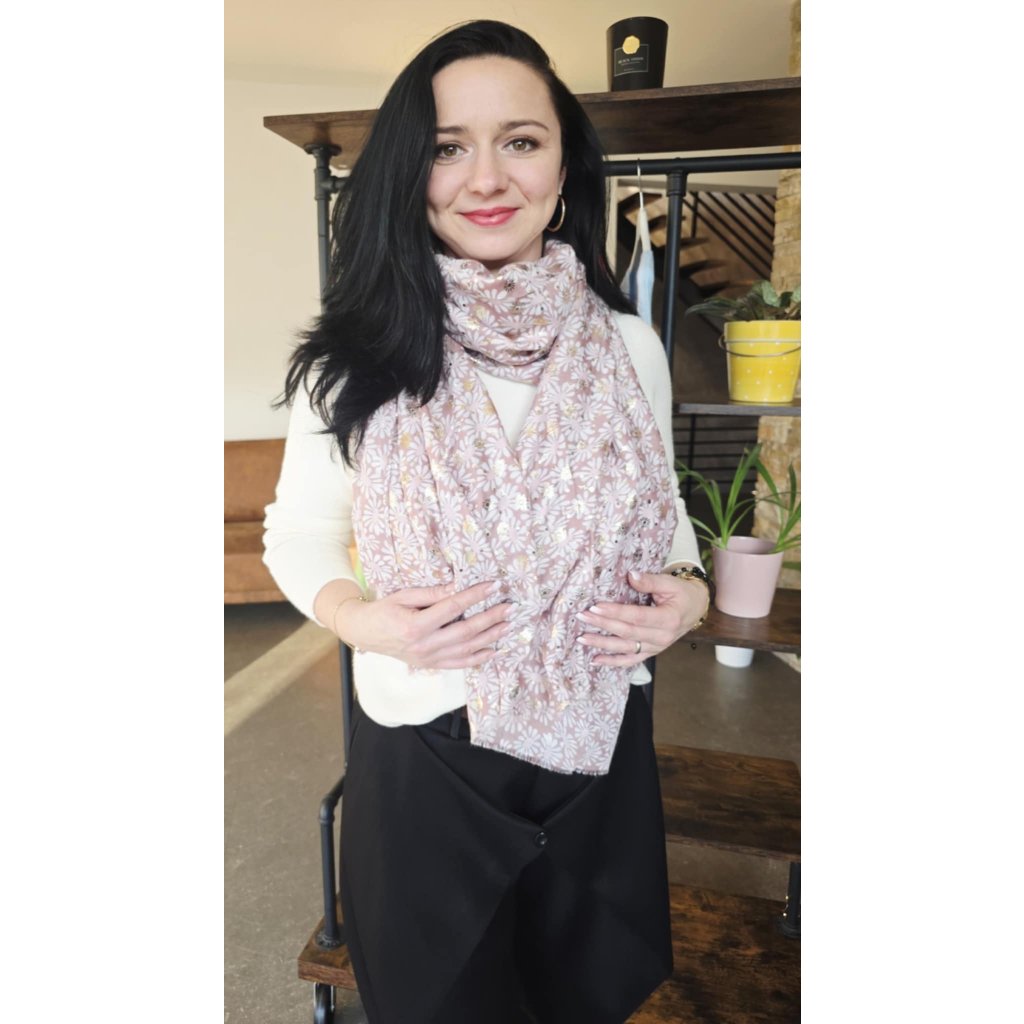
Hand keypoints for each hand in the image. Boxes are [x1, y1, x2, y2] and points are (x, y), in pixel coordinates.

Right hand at [335, 580, 512, 669]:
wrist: (365, 633)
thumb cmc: (383, 610)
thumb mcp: (403, 596)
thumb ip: (431, 593)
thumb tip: (458, 586)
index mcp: (415, 626)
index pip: (452, 608)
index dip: (475, 596)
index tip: (493, 586)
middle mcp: (424, 646)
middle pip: (465, 631)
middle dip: (491, 618)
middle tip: (510, 607)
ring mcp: (428, 659)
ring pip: (467, 649)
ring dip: (491, 637)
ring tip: (508, 625)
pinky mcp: (430, 665)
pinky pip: (459, 664)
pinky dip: (478, 658)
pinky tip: (494, 650)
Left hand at [574, 569, 707, 666]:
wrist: (695, 609)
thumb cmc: (682, 594)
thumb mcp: (670, 583)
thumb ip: (649, 581)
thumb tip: (631, 575)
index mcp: (668, 619)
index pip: (636, 617)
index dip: (615, 613)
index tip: (596, 607)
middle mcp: (662, 637)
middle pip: (627, 632)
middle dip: (602, 625)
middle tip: (582, 617)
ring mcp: (656, 647)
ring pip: (625, 648)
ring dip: (602, 644)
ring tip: (582, 638)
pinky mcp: (651, 652)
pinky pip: (630, 660)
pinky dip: (612, 662)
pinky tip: (595, 660)